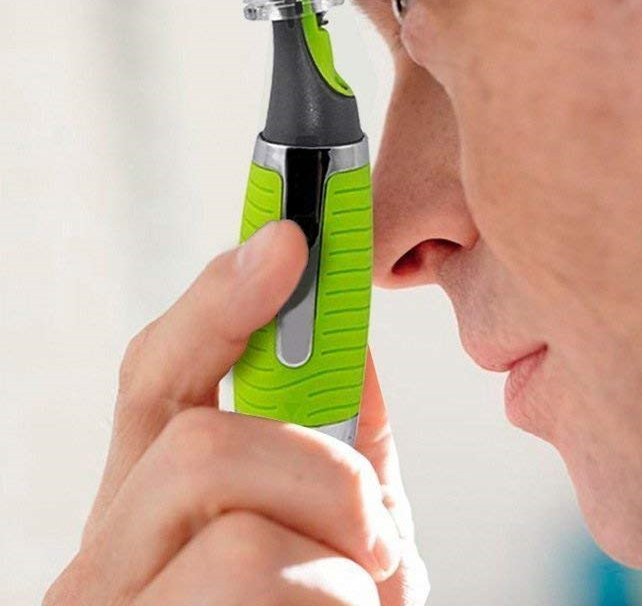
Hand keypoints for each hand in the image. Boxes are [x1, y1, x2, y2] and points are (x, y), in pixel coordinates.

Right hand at [43, 220, 429, 605]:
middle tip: (371, 529)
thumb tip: (349, 341)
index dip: (218, 298)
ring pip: (241, 542)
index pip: (157, 376)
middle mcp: (104, 565)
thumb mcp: (343, 546)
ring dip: (338, 574)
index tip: (291, 237)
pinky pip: (269, 602)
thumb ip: (338, 449)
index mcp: (151, 510)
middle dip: (318, 473)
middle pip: (197, 444)